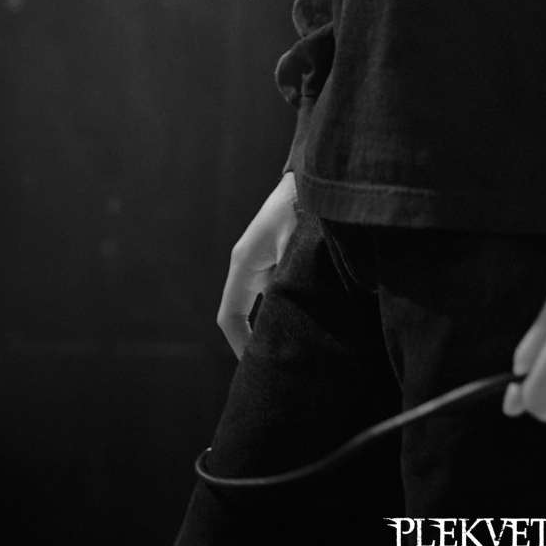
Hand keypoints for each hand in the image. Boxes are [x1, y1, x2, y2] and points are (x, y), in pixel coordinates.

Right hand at [216, 172, 297, 358]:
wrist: (315, 176)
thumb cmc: (302, 206)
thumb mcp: (295, 246)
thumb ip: (290, 280)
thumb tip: (292, 318)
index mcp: (245, 263)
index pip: (230, 316)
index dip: (240, 346)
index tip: (255, 369)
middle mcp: (250, 265)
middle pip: (244, 314)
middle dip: (260, 342)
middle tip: (280, 367)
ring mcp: (265, 262)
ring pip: (264, 304)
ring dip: (278, 325)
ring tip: (299, 349)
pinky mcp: (281, 258)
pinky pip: (279, 292)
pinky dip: (289, 308)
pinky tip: (312, 319)